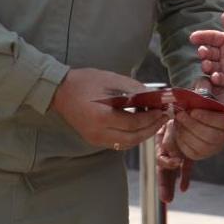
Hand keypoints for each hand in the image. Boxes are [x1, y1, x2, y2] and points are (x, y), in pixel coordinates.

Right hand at [50, 67, 167, 150]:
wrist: (59, 91)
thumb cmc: (84, 82)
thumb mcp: (110, 79)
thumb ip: (133, 88)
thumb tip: (154, 94)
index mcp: (101, 117)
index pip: (134, 123)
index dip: (151, 118)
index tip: (163, 110)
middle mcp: (98, 133)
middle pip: (133, 138)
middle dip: (151, 129)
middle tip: (164, 118)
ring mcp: (95, 139)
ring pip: (127, 144)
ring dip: (143, 135)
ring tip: (155, 122)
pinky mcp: (94, 140)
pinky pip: (119, 143)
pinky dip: (132, 136)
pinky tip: (140, 125)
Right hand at [156, 120, 192, 202]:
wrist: (186, 108)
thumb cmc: (176, 114)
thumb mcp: (171, 123)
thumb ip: (169, 135)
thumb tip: (168, 143)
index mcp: (162, 144)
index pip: (161, 158)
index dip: (168, 163)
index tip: (177, 164)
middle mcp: (168, 151)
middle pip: (164, 171)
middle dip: (164, 185)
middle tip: (166, 198)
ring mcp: (177, 154)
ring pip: (172, 172)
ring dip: (170, 184)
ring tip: (168, 198)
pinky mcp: (187, 154)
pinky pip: (185, 168)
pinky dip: (184, 177)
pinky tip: (184, 188)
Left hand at [172, 82, 223, 159]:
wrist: (198, 109)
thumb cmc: (203, 96)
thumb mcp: (206, 85)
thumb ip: (204, 85)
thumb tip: (200, 89)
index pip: (223, 121)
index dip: (207, 117)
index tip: (193, 111)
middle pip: (211, 135)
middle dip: (192, 124)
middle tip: (179, 114)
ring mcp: (216, 146)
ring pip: (201, 145)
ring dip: (185, 132)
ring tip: (178, 120)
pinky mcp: (203, 154)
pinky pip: (192, 152)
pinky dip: (182, 141)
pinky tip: (178, 129)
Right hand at [190, 13, 223, 95]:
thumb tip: (223, 15)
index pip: (212, 37)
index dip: (202, 36)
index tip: (193, 37)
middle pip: (208, 52)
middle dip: (203, 52)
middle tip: (202, 52)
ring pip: (210, 66)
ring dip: (206, 65)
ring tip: (208, 64)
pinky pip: (218, 80)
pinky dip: (215, 78)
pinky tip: (217, 76)